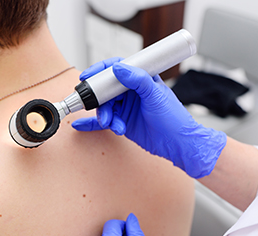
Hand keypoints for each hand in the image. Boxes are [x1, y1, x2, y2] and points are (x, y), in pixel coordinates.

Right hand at [72, 59, 226, 177]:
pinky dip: (92, 123)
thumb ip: (138, 79)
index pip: (116, 69)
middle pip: (106, 90)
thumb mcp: (155, 95)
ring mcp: (126, 108)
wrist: (178, 145)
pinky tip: (79, 125)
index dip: (100, 71)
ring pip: (105, 107)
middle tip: (97, 106)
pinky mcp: (122, 122)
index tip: (87, 76)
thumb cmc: (174, 118)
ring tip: (112, 124)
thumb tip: (118, 68)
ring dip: (105, 116)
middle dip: (100, 99)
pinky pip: (105, 121)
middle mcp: (131, 92)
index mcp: (140, 79)